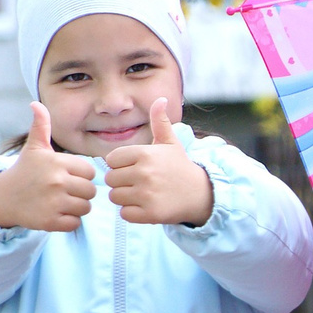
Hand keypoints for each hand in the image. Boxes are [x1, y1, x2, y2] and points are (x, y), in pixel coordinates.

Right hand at [0, 105, 95, 233]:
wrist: (3, 197)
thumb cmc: (24, 171)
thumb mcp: (34, 147)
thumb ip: (41, 126)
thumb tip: (36, 103)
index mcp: (57, 162)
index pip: (90, 172)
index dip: (81, 176)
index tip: (67, 176)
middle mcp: (56, 182)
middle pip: (90, 191)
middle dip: (81, 193)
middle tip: (64, 191)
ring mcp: (54, 203)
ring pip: (85, 208)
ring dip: (76, 207)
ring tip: (60, 201)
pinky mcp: (51, 222)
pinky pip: (75, 223)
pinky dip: (69, 221)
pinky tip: (55, 213)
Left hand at [106, 99, 214, 225]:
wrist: (201, 194)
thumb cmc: (180, 167)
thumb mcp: (170, 143)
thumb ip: (159, 122)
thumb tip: (159, 99)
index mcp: (145, 154)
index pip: (111, 160)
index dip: (121, 165)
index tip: (136, 168)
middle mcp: (144, 173)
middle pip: (111, 179)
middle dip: (122, 182)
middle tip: (140, 183)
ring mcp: (147, 194)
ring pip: (115, 197)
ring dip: (125, 198)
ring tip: (143, 194)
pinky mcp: (150, 214)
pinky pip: (124, 214)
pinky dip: (132, 213)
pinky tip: (146, 207)